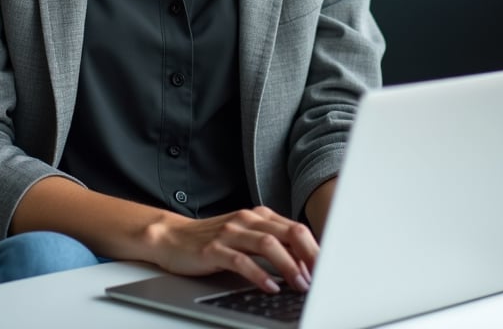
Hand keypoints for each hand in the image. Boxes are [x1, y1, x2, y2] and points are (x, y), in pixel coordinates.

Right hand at [148, 205, 316, 293]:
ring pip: (268, 244)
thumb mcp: (246, 237)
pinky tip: (270, 287)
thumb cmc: (214, 240)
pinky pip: (241, 261)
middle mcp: (247, 220)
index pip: (295, 228)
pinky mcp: (214, 249)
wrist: (173, 238)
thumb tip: (305, 264)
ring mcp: (230, 233)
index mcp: (259, 216)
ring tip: (301, 284)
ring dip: (288, 266)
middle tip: (322, 276)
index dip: (315, 248)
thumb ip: (272, 244)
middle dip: (309, 255)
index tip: (329, 268)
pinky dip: (259, 274)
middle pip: (287, 232)